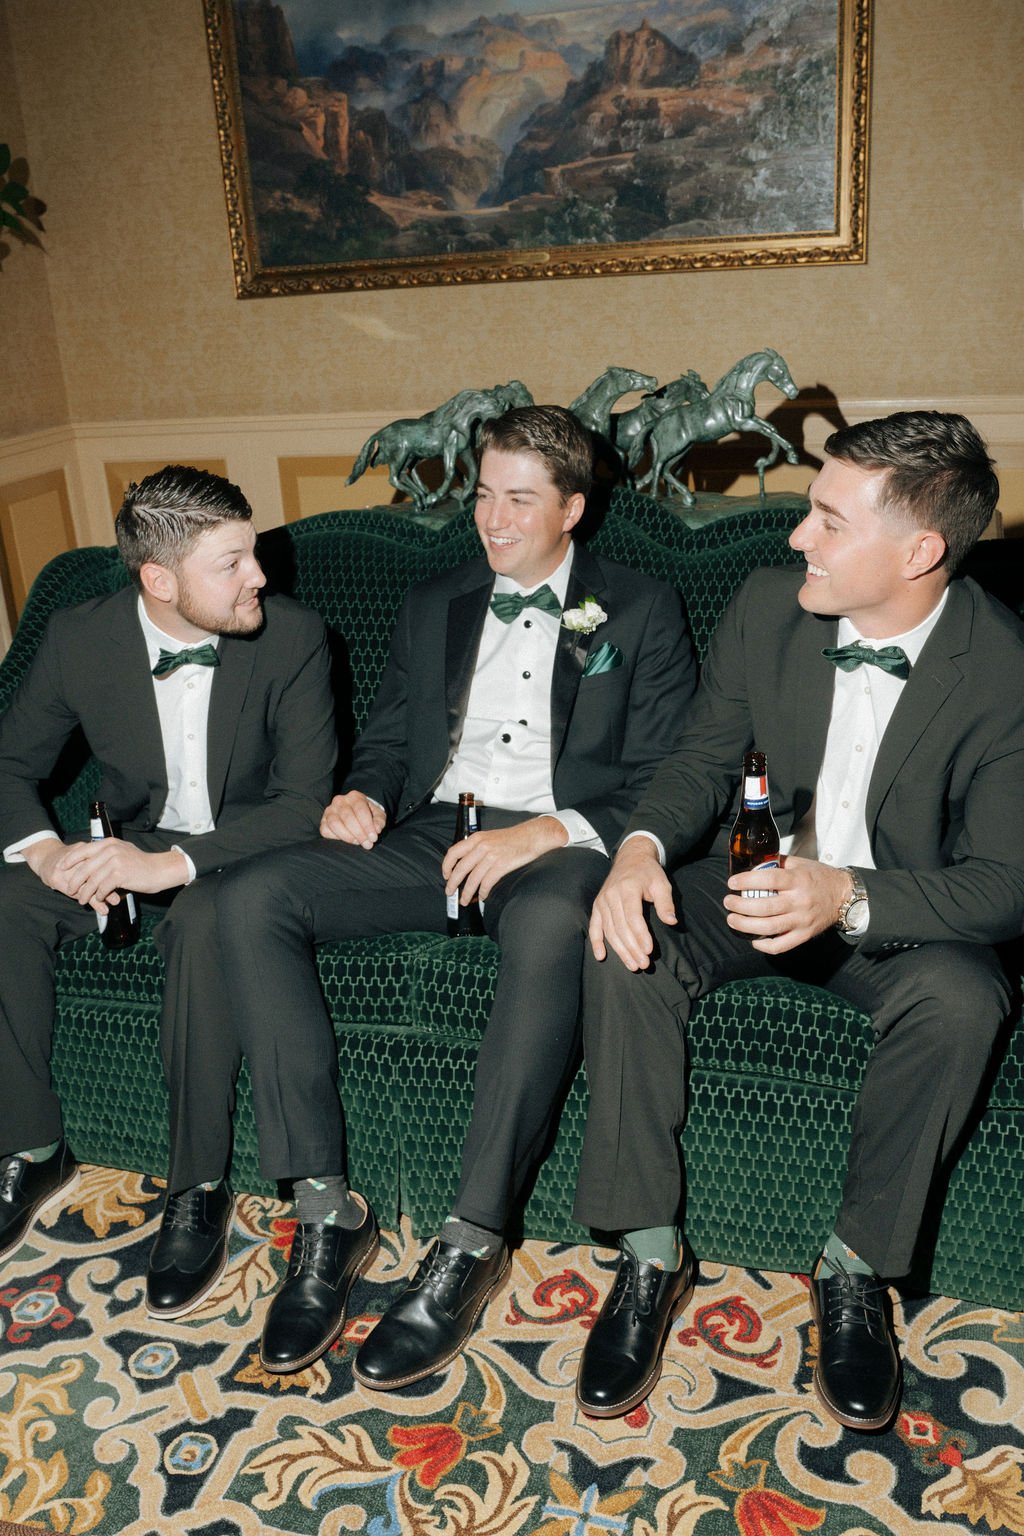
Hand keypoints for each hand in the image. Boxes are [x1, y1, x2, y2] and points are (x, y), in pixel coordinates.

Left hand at [37, 839, 187, 909]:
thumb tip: (90, 860)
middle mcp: (110, 850)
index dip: (70, 860)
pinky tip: (98, 899)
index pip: (82, 850)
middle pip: (84, 867)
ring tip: (81, 900)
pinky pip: (102, 887)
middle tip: (69, 890)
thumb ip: (107, 853)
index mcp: (108, 843)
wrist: (159, 870)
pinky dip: (98, 895)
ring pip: (92, 880)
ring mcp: (115, 861)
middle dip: (75, 881)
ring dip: (85, 892)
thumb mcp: (123, 851)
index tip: (61, 868)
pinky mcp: (120, 874)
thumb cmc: (141, 863)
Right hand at [320, 791, 386, 847]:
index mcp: (355, 796)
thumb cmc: (368, 815)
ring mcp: (329, 811)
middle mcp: (340, 801)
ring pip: (334, 823)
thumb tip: (376, 829)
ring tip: (357, 842)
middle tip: (367, 844)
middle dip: (359, 833)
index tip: (373, 837)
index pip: (360, 810)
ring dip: (347, 836)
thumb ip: (379, 821)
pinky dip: (335, 838)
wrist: (356, 814)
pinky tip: (345, 841)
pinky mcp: (323, 822)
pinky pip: (325, 831)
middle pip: (347, 817)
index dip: (367, 825)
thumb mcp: (378, 815)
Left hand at [442, 815, 567, 904]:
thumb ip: (477, 847)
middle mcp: (481, 847)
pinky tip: (482, 896)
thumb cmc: (512, 838)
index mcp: (476, 839)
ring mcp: (491, 856)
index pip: (453, 852)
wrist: (531, 836)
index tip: (445, 875)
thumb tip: (465, 864)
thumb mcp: (489, 837)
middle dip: (453, 883)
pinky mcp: (501, 865)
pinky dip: (483, 892)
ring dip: (467, 892)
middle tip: (450, 892)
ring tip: (464, 900)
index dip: (446, 866)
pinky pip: (487, 883)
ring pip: (473, 879)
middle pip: (461, 869)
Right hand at [588, 836, 676, 969]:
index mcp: (628, 888)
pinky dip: (596, 942)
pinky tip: (601, 956)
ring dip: (620, 950)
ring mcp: (602, 901)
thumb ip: (666, 903)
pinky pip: (594, 926)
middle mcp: (611, 896)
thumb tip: (671, 922)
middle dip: (632, 948)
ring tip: (632, 965)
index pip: (633, 917)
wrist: (630, 858)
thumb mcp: (662, 883)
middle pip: (621, 927)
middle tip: (644, 964)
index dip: (640, 935)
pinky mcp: (597, 906)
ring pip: (609, 930)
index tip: (649, 951)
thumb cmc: (648, 873)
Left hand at [724, 855, 849, 953]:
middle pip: (764, 907)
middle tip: (728, 902)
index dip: (746, 882)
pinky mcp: (804, 935)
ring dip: (745, 925)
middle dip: (740, 906)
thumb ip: (777, 863)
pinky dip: (764, 945)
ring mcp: (802, 920)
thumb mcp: (800, 863)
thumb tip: (753, 863)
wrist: (844, 895)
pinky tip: (753, 939)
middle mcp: (799, 901)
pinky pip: (781, 945)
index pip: (768, 879)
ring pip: (769, 927)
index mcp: (798, 880)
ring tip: (732, 919)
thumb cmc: (819, 877)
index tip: (732, 883)